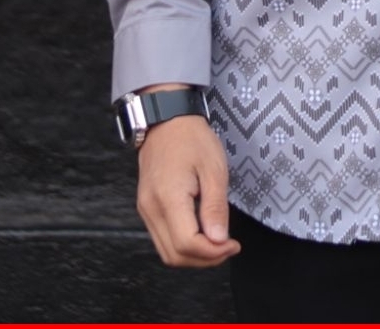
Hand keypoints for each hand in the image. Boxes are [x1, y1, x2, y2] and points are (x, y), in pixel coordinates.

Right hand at [136, 110, 241, 266]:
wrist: (167, 120)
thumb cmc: (192, 138)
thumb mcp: (213, 168)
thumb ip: (215, 207)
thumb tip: (218, 240)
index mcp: (168, 198)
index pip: (187, 244)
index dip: (212, 253)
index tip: (232, 244)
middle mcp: (151, 209)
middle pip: (175, 255)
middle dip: (204, 260)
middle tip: (228, 247)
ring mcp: (146, 209)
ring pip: (167, 252)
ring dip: (194, 255)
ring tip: (218, 242)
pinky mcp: (147, 207)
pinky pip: (163, 238)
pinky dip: (183, 244)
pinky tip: (202, 233)